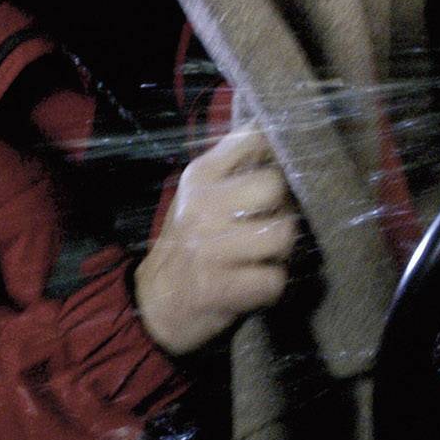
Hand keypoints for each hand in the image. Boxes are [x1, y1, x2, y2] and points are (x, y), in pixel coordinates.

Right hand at [134, 124, 299, 356]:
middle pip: (275, 185)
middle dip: (283, 207)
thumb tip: (282, 138)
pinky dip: (272, 285)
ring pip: (283, 233)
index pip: (253, 138)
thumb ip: (236, 165)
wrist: (155, 302)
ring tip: (265, 254)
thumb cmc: (191, 240)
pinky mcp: (219, 288)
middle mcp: (202, 207)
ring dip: (282, 250)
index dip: (277, 152)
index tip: (279, 169)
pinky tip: (255, 281)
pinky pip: (275, 279)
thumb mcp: (202, 194)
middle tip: (271, 222)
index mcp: (200, 176)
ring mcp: (209, 248)